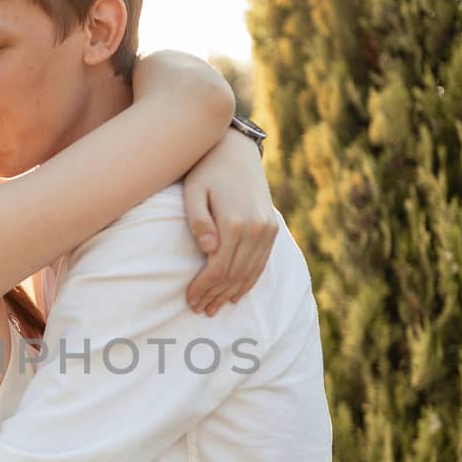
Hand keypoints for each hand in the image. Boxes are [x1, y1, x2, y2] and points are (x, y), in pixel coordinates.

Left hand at [183, 128, 276, 314]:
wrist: (236, 151)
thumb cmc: (206, 172)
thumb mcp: (193, 192)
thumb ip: (198, 221)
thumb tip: (209, 250)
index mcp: (235, 222)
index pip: (218, 268)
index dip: (204, 287)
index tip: (190, 300)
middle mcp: (256, 228)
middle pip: (235, 274)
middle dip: (216, 295)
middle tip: (200, 310)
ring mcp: (267, 229)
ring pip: (250, 272)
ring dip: (232, 292)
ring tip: (215, 307)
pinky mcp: (272, 228)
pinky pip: (262, 262)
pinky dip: (249, 281)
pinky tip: (236, 293)